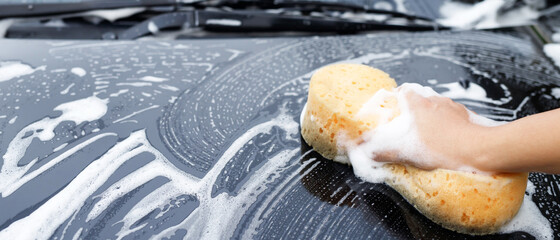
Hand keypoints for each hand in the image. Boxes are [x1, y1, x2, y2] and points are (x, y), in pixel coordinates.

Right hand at [372, 91, 486, 170]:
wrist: (481, 151)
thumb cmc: (444, 148)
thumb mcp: (408, 153)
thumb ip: (384, 151)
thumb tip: (367, 152)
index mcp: (418, 104)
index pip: (403, 91)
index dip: (396, 99)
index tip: (392, 109)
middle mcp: (436, 100)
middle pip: (420, 100)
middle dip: (413, 113)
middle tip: (408, 127)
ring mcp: (454, 108)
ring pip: (437, 108)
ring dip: (432, 119)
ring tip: (428, 136)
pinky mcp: (468, 117)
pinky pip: (453, 118)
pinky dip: (448, 127)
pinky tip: (447, 141)